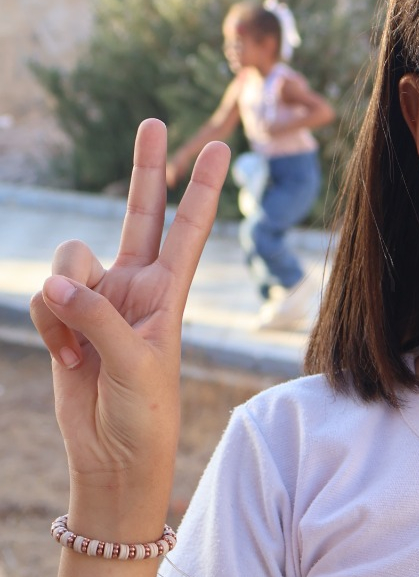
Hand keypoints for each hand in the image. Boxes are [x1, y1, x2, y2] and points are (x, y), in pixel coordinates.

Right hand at [29, 119, 229, 506]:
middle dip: (146, 170)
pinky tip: (68, 360)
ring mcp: (98, 299)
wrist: (112, 455)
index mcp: (169, 294)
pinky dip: (49, 327)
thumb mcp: (134, 363)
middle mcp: (136, 287)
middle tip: (154, 121)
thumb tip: (55, 283)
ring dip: (65, 302)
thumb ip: (98, 318)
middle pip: (140, 214)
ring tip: (80, 349)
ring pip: (69, 261)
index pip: (189, 231)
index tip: (217, 149)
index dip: (200, 190)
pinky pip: (43, 298)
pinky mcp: (65, 317)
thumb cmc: (142, 414)